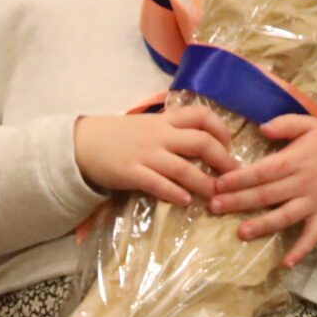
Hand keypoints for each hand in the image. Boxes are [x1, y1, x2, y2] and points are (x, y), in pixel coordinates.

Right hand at [74, 106, 239, 207]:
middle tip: (233, 175)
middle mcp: (159, 134)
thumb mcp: (147, 125)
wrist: (83, 143)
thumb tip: (202, 142)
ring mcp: (146, 154)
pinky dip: (175, 192)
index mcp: (164, 120)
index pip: (201, 115)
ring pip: (183, 167)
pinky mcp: (132, 173)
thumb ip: (171, 130)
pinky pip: (158, 183)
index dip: (221, 129)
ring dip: (204, 182)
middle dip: (222, 159)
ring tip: (216, 195)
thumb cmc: (118, 135)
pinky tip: (186, 201)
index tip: (229, 145)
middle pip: (200, 141)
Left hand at [209, 114, 316, 267]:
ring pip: (285, 217)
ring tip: (240, 232)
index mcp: (295, 159)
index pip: (263, 171)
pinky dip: (300, 250)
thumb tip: (261, 128)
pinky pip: (312, 236)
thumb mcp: (309, 123)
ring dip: (263, 226)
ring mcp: (313, 203)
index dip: (240, 178)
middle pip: (267, 194)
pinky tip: (285, 263)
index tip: (218, 184)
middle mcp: (302, 183)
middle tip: (214, 207)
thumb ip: (285, 123)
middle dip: (239, 201)